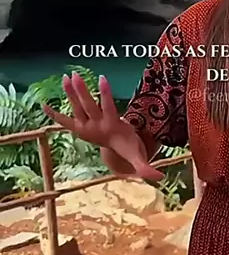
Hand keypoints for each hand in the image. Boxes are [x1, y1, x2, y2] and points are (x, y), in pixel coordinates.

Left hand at [43, 72, 162, 181]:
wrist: (114, 153)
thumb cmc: (128, 148)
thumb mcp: (137, 156)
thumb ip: (145, 167)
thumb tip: (159, 178)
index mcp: (110, 127)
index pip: (107, 107)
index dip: (105, 93)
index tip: (102, 78)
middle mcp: (95, 125)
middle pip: (87, 105)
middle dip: (81, 91)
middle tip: (75, 75)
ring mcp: (85, 126)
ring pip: (76, 107)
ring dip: (70, 93)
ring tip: (65, 77)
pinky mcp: (79, 127)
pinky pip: (63, 120)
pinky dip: (53, 114)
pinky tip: (43, 104)